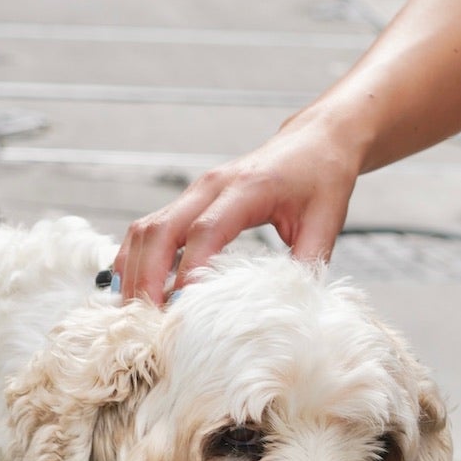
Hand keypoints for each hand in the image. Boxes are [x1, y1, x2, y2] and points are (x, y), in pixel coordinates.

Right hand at [113, 113, 365, 301]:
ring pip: (147, 228)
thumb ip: (308, 262)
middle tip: (144, 322)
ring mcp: (196, 190)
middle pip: (161, 230)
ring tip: (133, 313)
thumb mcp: (327, 220)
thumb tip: (292, 308)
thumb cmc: (323, 177)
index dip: (190, 270)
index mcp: (248, 188)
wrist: (316, 138)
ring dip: (135, 270)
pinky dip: (137, 257)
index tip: (181, 309)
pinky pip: (151, 227)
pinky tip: (134, 285)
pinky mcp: (191, 198)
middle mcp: (211, 185)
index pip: (206, 231)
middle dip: (146, 277)